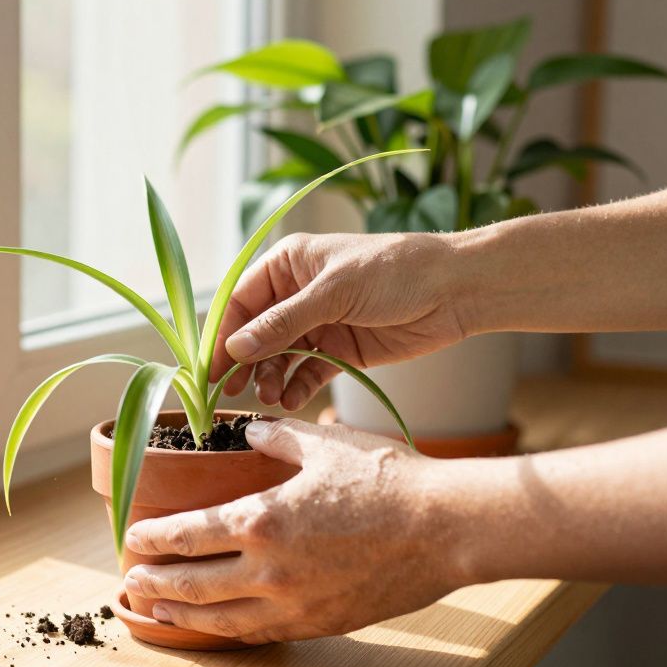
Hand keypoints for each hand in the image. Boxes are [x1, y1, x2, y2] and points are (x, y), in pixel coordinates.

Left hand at [122, 419, 463, 643]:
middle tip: (129, 580)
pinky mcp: (319, 623)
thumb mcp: (323, 443)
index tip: (131, 536)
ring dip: (181, 613)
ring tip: (156, 608)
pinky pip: (259, 633)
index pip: (186, 535)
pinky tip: (216, 624)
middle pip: (191, 583)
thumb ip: (276, 436)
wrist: (444, 528)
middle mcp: (268, 568)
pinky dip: (228, 630)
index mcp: (261, 518)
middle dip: (153, 582)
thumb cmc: (387, 479)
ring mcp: (293, 603)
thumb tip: (249, 428)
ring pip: (219, 617)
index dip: (151, 538)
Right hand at [211, 231, 471, 408]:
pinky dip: (297, 388)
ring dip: (270, 378)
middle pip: (255, 334)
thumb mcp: (334, 292)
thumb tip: (236, 348)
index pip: (240, 302)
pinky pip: (308, 373)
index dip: (223, 335)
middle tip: (234, 393)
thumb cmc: (395, 271)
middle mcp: (297, 294)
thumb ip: (284, 322)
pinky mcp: (341, 350)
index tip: (210, 369)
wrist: (456, 291)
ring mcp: (319, 324)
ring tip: (270, 398)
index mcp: (288, 264)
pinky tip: (291, 402)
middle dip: (244, 364)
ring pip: (279, 357)